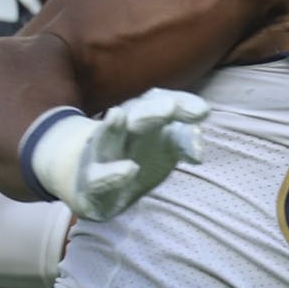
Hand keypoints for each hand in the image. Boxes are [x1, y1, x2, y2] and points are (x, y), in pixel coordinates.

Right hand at [25, 88, 209, 220]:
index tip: (203, 112)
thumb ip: (183, 142)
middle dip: (150, 111)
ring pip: (105, 140)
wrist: (85, 179)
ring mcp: (100, 156)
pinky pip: (97, 179)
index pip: (159, 102)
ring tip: (118, 114)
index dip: (181, 103)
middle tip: (170, 107)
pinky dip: (111, 175)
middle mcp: (120, 131)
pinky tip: (129, 170)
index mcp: (141, 116)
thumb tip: (198, 153)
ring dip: (111, 129)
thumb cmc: (137, 155)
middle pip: (134, 115)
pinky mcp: (89, 185)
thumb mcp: (165, 146)